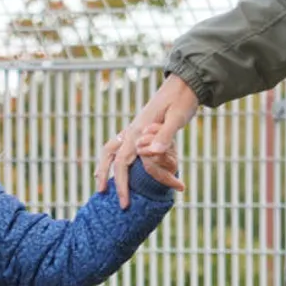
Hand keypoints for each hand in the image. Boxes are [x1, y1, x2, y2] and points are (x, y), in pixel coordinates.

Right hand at [96, 74, 197, 207]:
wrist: (184, 82)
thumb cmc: (183, 100)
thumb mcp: (177, 117)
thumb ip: (165, 135)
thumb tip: (151, 153)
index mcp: (138, 131)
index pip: (123, 164)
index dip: (123, 185)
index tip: (125, 204)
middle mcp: (131, 130)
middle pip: (111, 158)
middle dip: (108, 180)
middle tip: (106, 198)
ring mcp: (132, 128)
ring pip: (109, 150)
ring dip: (103, 168)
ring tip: (101, 186)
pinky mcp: (137, 128)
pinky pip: (117, 146)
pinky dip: (111, 159)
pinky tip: (110, 168)